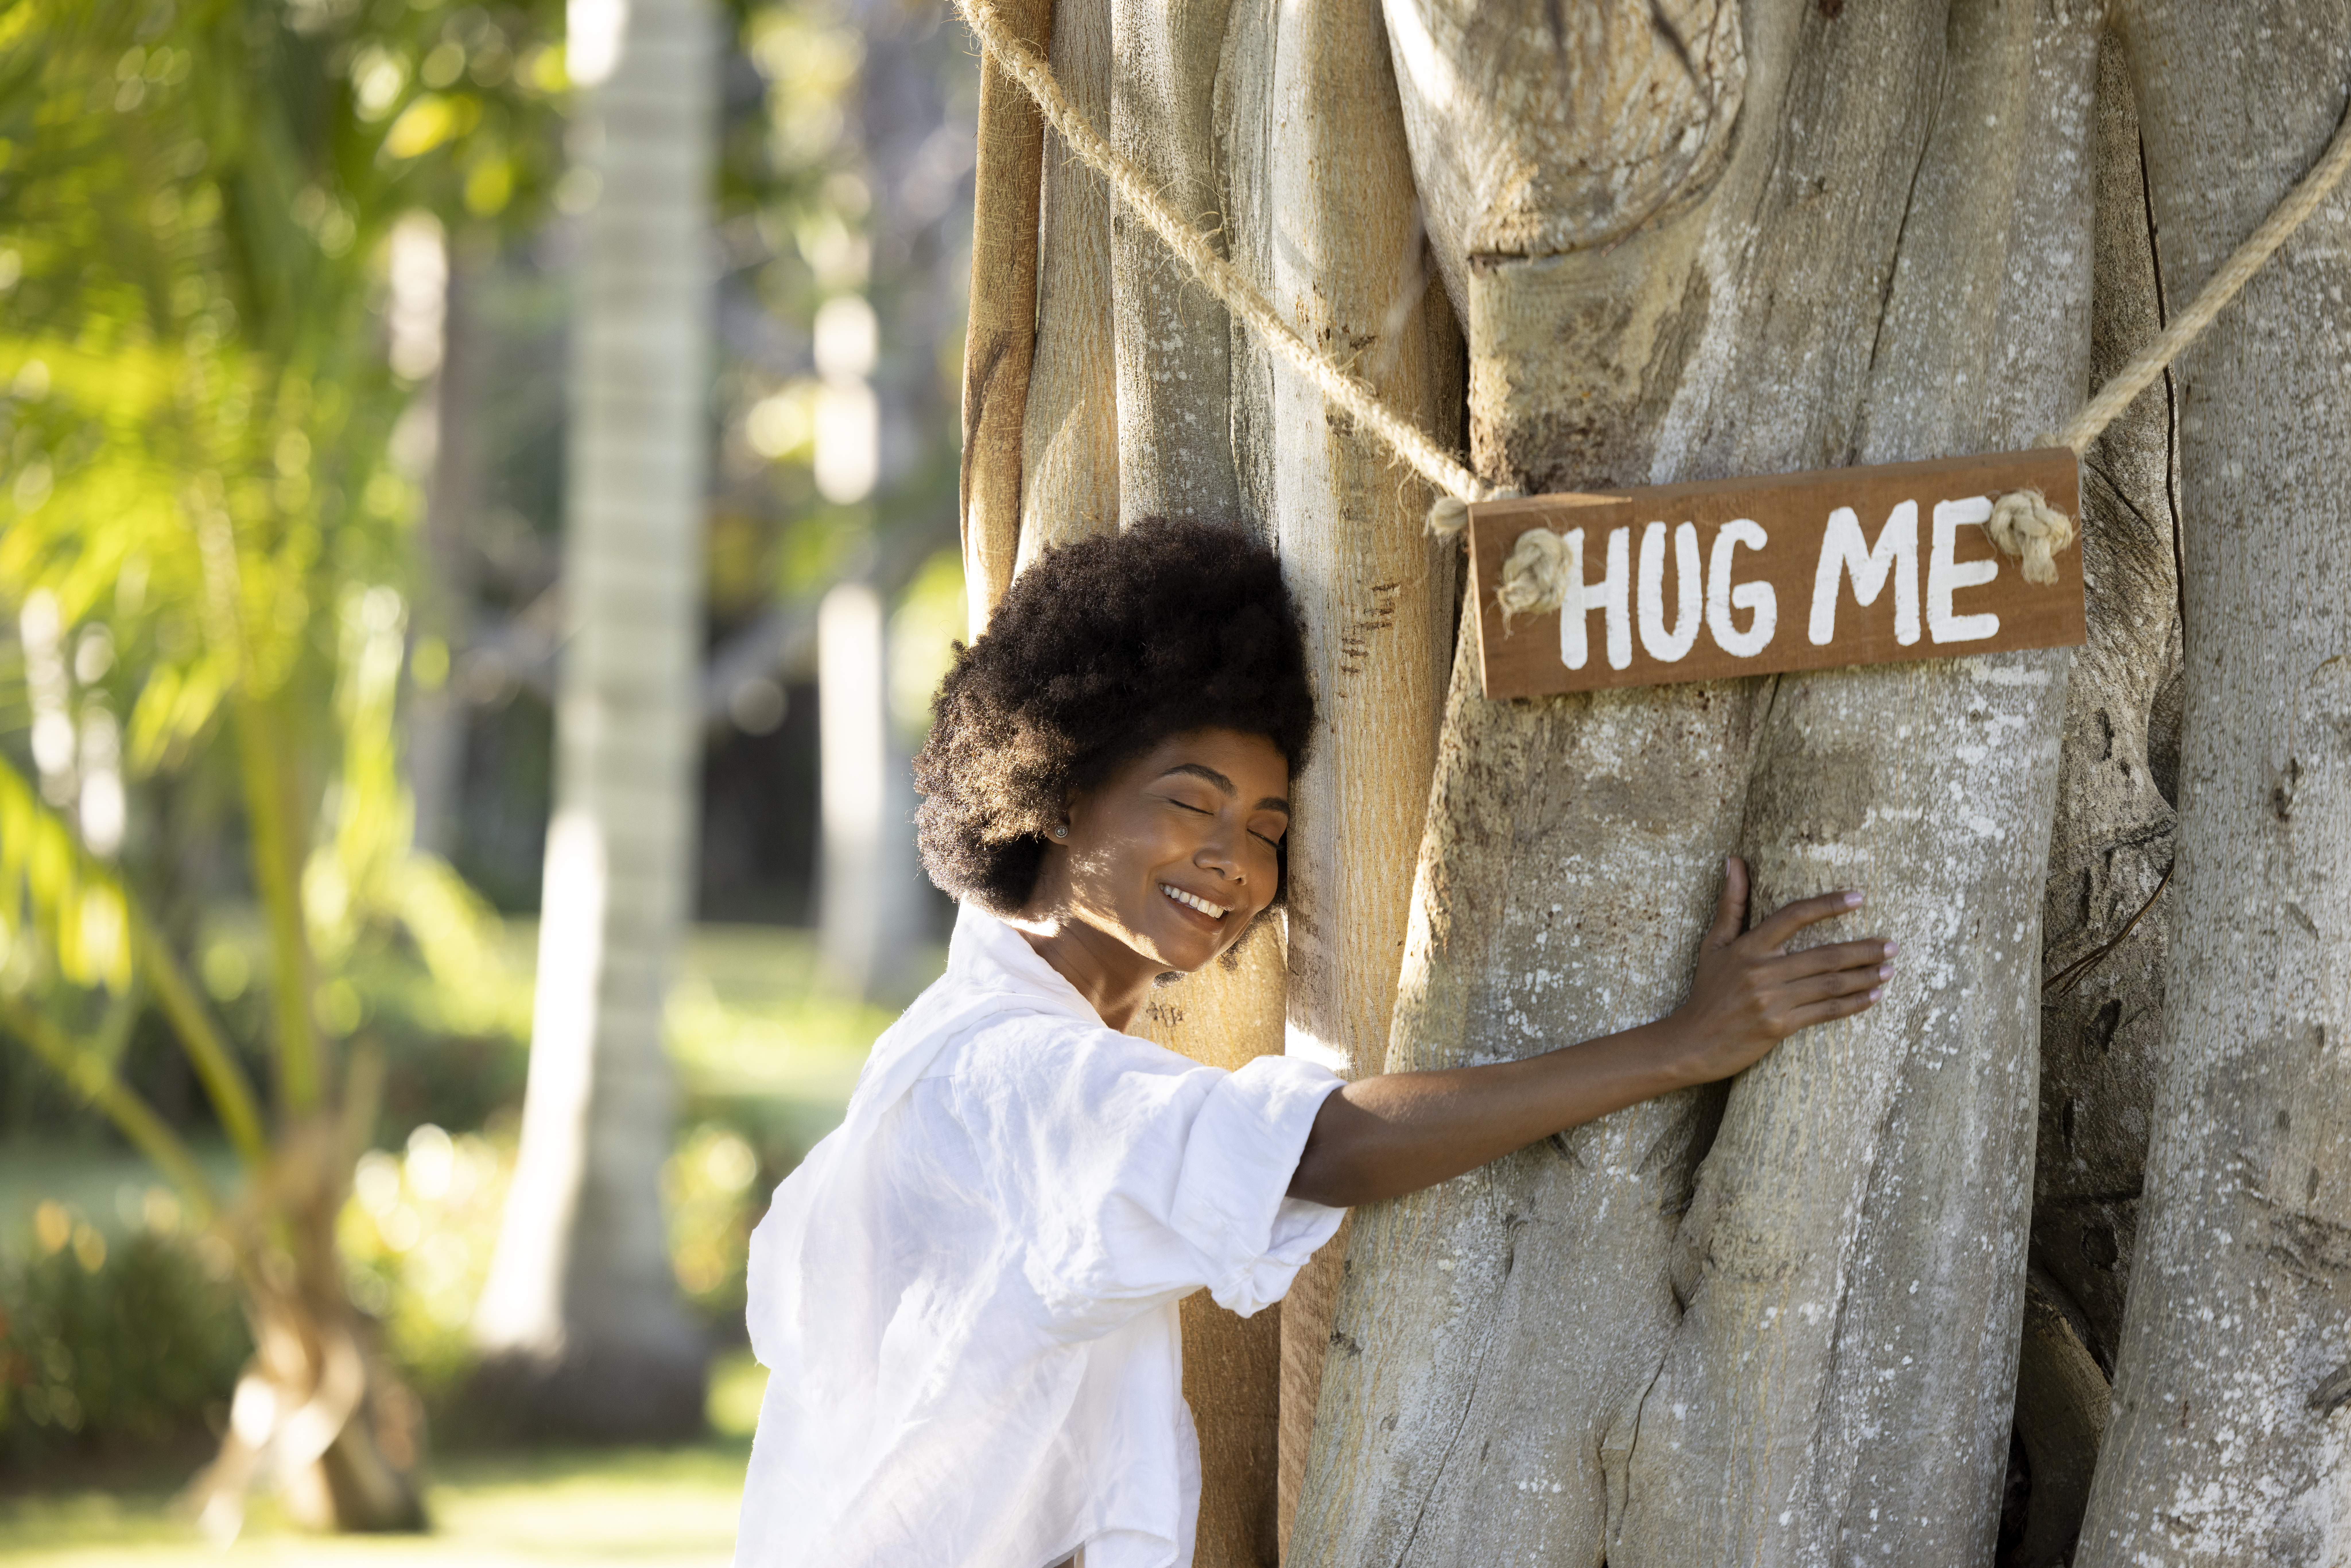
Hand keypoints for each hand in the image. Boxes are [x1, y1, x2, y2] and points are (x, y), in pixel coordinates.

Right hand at [1664, 855, 1892, 1085]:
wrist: (1691, 1043)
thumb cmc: (1706, 991)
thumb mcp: (1715, 944)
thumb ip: (1731, 903)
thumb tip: (1734, 860)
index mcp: (1748, 947)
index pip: (1794, 916)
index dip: (1828, 905)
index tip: (1858, 898)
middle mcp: (1761, 971)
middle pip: (1825, 955)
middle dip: (1864, 949)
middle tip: (1893, 944)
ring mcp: (1771, 1000)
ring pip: (1830, 984)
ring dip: (1865, 976)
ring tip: (1889, 969)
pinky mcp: (1779, 1026)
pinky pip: (1825, 1012)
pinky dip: (1853, 1004)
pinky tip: (1873, 997)